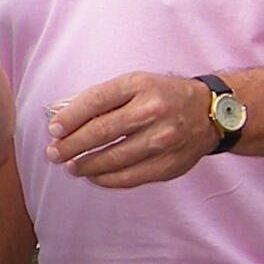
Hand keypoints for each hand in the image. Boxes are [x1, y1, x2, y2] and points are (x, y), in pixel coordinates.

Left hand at [48, 71, 221, 186]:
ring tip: (71, 166)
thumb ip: (105, 98)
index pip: (95, 101)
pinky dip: (106, 179)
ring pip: (113, 158)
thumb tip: (66, 120)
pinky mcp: (169, 165)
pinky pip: (130, 177)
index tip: (53, 129)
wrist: (210, 113)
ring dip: (85, 165)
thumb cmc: (163, 96)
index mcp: (139, 86)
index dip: (70, 117)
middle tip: (54, 153)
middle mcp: (152, 111)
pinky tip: (94, 177)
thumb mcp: (136, 84)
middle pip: (101, 131)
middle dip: (71, 145)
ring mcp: (162, 140)